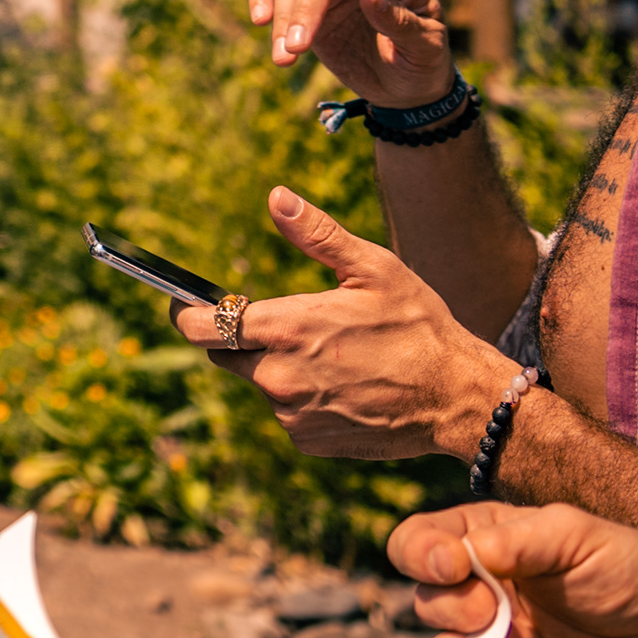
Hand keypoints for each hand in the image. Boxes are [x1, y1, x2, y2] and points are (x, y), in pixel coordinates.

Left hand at [173, 188, 511, 462]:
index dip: (186, 313)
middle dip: (244, 337)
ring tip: (332, 355)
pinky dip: (302, 397)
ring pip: (261, 384)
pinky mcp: (307, 441)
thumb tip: (276, 196)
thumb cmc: (417, 325)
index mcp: (285, 330)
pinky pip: (287, 413)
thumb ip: (316, 234)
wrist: (455, 398)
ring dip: (278, 368)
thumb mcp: (372, 268)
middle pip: (227, 355)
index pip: (202, 327)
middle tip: (288, 324)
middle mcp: (277, 378)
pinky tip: (342, 384)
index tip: (183, 303)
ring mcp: (290, 415)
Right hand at [248, 0, 452, 108]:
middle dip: (305, 6)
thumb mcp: (424, 47)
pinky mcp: (307, 8)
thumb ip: (399, 21)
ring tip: (284, 59)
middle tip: (298, 47)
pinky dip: (263, 0)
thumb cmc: (422, 61)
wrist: (405, 88)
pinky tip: (260, 21)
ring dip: (284, 17)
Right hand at [390, 502, 637, 637]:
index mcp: (489, 550)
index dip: (420, 554)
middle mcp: (484, 602)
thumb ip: (514, 539)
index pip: (420, 546)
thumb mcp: (578, 536)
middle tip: (494, 610)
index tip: (452, 566)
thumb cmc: (634, 574)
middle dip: (451, 607)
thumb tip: (455, 554)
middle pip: (423, 603)